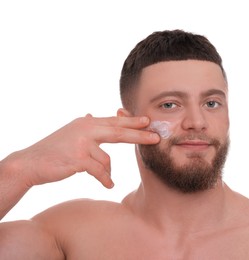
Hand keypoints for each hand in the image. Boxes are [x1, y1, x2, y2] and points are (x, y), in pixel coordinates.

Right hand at [6, 113, 159, 188]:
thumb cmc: (54, 149)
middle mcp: (86, 128)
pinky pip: (99, 171)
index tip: (148, 121)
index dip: (132, 121)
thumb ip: (85, 125)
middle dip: (139, 135)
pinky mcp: (78, 158)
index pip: (114, 121)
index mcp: (87, 122)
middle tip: (156, 137)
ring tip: (106, 177)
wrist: (31, 163)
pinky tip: (108, 185)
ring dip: (107, 170)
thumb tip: (93, 113)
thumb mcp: (71, 132)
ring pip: (107, 159)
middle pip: (118, 131)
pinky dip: (105, 179)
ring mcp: (82, 142)